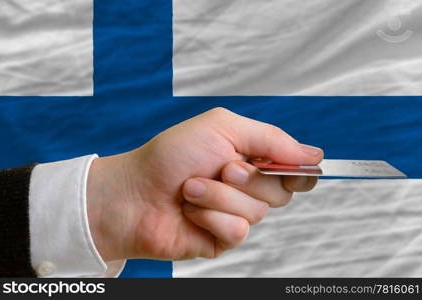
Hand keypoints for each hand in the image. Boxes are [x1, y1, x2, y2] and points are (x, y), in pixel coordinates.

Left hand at [86, 108, 322, 260]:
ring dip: (220, 196)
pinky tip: (190, 211)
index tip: (291, 167)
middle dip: (249, 178)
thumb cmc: (171, 155)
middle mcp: (246, 186)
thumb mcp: (222, 127)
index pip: (294, 167)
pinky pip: (238, 231)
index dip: (298, 169)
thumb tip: (314, 154)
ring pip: (258, 211)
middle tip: (221, 168)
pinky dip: (211, 217)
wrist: (134, 192)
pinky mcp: (223, 238)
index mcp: (250, 157)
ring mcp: (235, 213)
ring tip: (191, 188)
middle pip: (282, 191)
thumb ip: (271, 138)